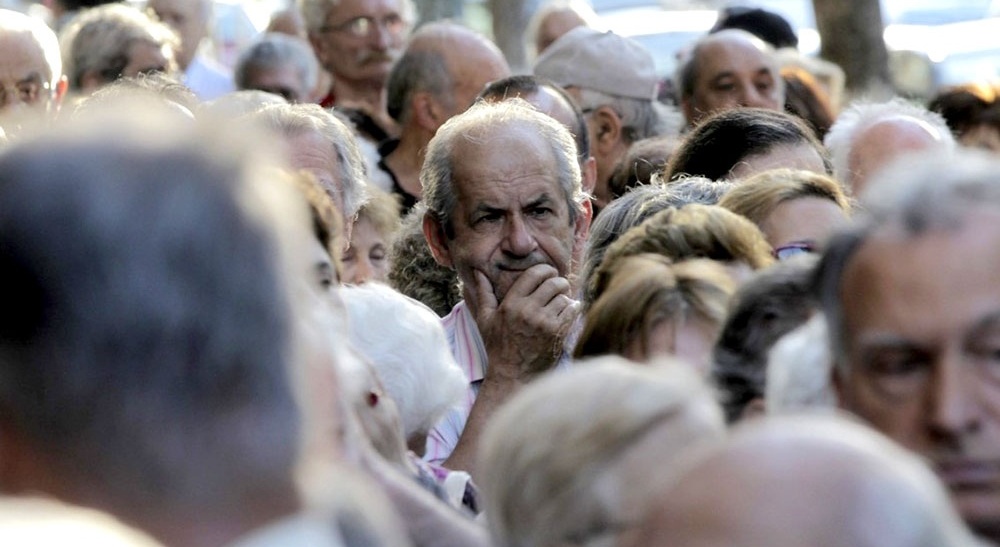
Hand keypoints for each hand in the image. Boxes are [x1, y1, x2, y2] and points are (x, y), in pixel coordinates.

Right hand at [471, 264, 579, 379]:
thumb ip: (484, 294)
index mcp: (511, 304)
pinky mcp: (557, 333)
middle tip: (559, 286)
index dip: (545, 269)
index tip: (549, 273)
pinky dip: (573, 308)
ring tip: (561, 301)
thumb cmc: (498, 347)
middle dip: (559, 282)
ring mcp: (544, 322)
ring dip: (565, 297)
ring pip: (564, 297)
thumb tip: (479, 272)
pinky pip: (572, 310)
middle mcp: (527, 311)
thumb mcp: (485, 320)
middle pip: (553, 283)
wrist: (513, 375)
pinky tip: (570, 309)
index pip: (534, 274)